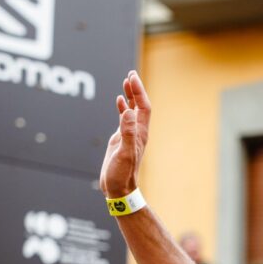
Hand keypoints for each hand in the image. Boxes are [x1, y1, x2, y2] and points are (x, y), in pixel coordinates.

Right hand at [100, 71, 150, 198]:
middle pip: (140, 106)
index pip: (143, 107)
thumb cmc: (122, 175)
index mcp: (140, 134)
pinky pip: (124, 118)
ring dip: (130, 95)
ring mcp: (129, 135)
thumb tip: (128, 112)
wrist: (119, 189)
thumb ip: (127, 133)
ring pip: (133, 110)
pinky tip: (119, 101)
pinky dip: (122, 107)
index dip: (139, 91)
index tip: (132, 77)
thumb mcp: (124, 153)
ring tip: (126, 82)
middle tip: (131, 74)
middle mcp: (137, 132)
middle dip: (136, 89)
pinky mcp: (121, 139)